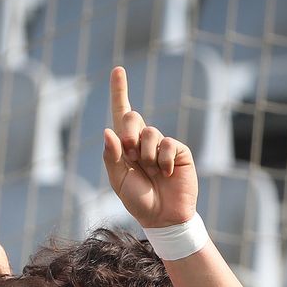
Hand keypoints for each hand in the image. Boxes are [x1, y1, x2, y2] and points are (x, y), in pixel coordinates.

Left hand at [103, 67, 197, 228]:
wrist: (163, 217)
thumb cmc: (139, 200)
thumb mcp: (118, 180)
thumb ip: (112, 156)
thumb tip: (107, 131)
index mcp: (125, 146)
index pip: (120, 114)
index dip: (119, 91)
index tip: (118, 69)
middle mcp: (143, 141)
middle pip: (132, 117)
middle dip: (128, 135)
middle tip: (132, 156)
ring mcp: (162, 145)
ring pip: (149, 132)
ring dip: (145, 153)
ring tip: (150, 170)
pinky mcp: (179, 151)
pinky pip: (167, 144)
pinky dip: (163, 160)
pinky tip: (166, 174)